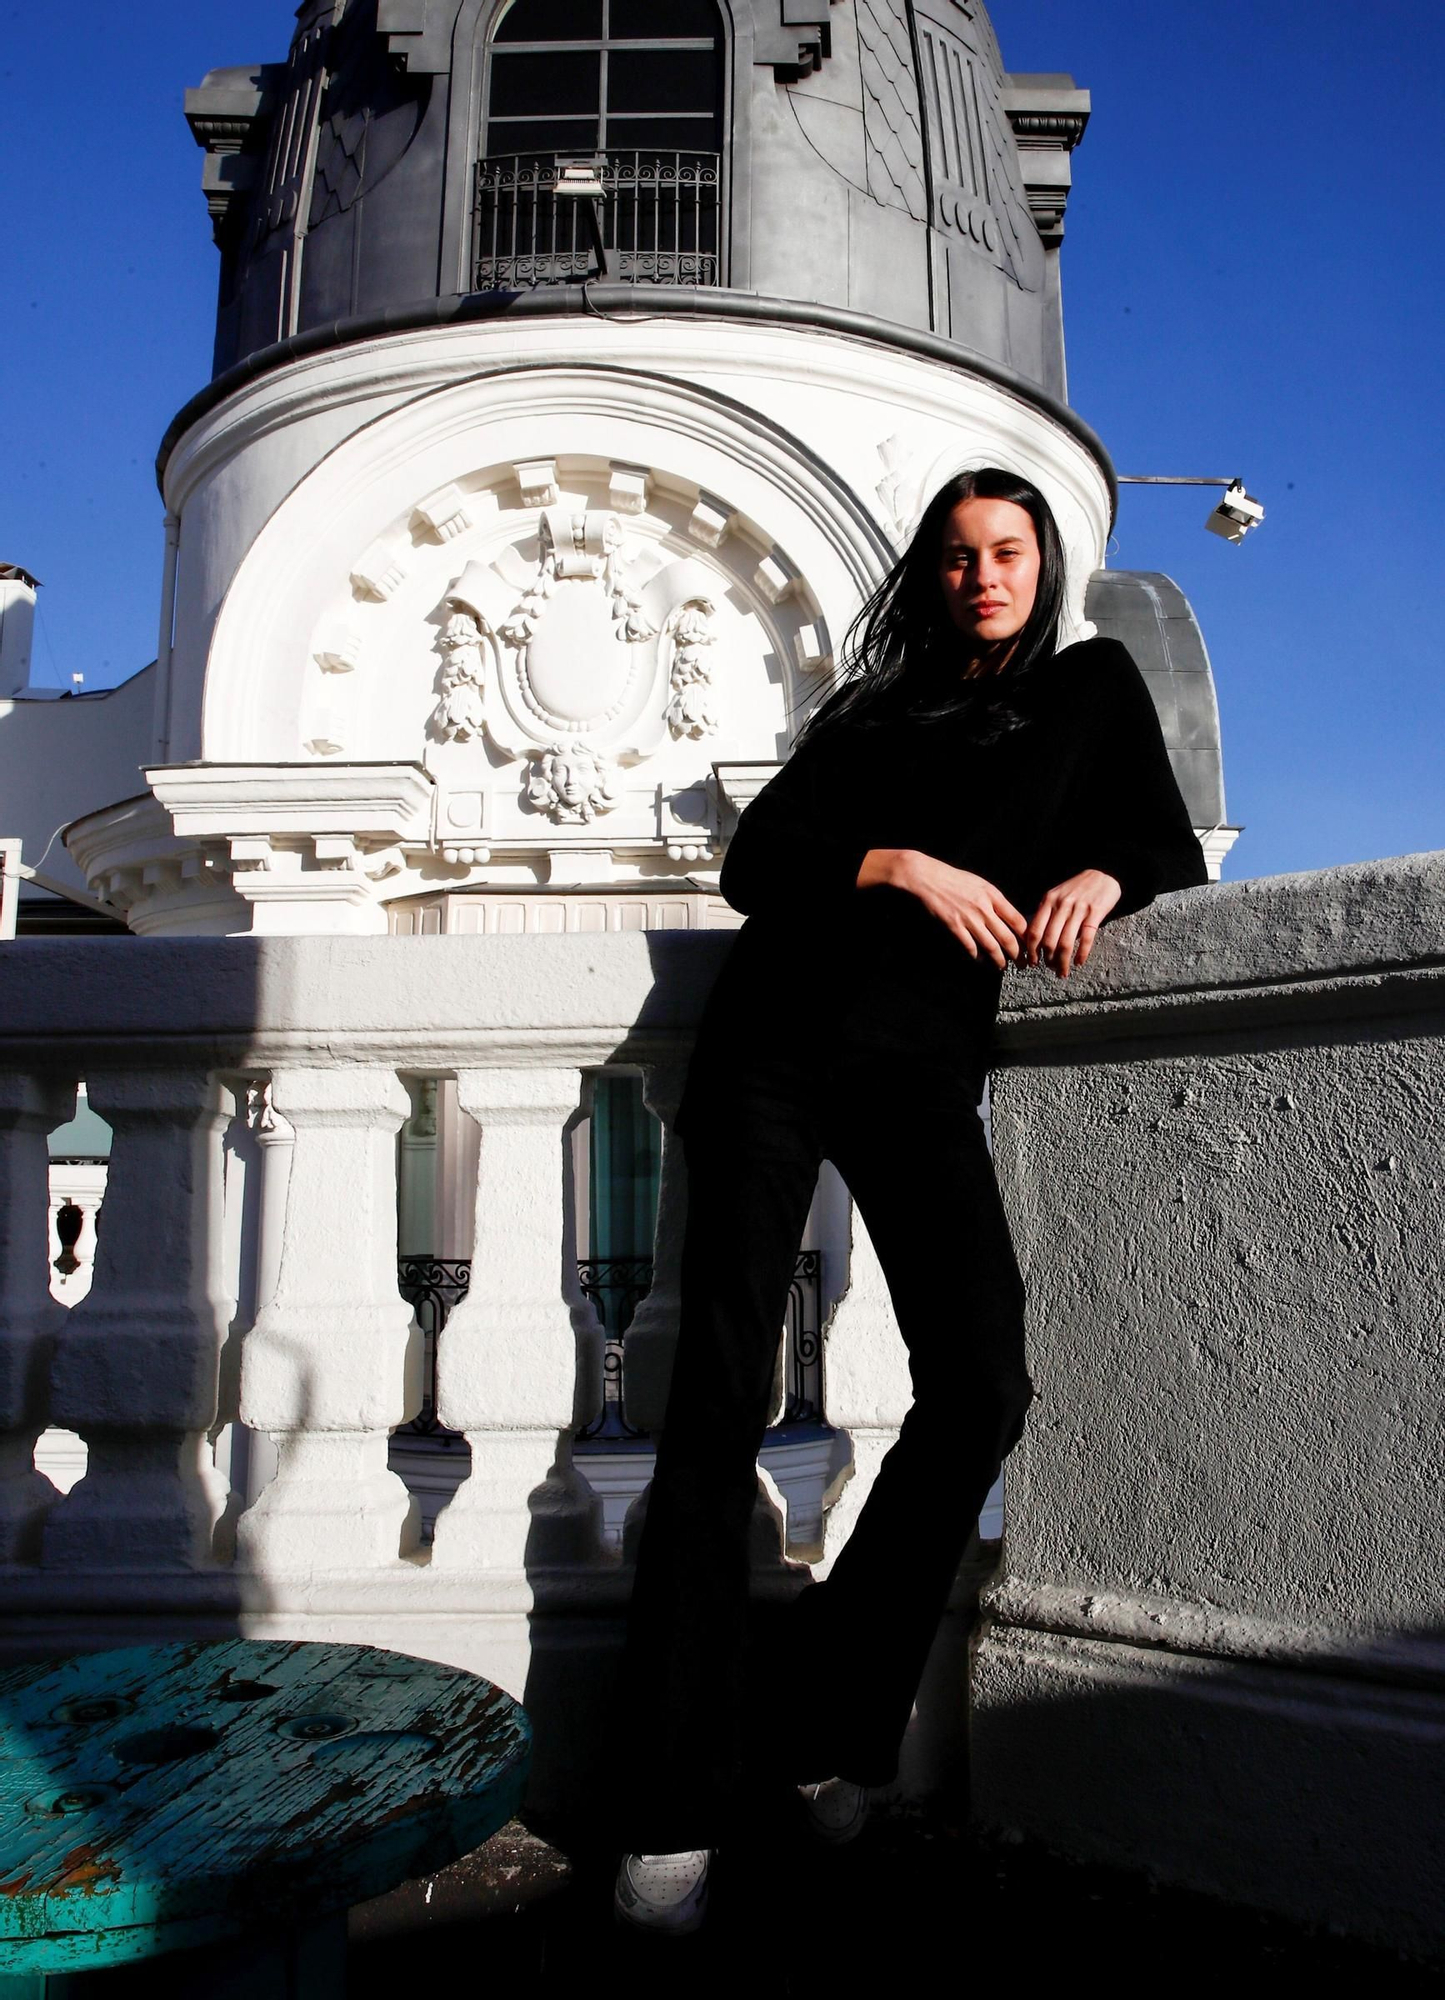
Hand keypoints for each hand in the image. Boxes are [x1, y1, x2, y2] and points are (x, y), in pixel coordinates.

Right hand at [857, 849, 1025, 969]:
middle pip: (1008, 937)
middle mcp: (984, 908)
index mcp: (994, 896)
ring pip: (991, 946)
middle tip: (1022, 964)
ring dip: (999, 960)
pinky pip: (970, 947)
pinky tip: (981, 960)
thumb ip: (996, 901)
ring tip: (1003, 966)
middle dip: (1018, 955)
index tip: (1029, 945)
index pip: (1018, 920)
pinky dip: (977, 957)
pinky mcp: (954, 926)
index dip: (1026, 936)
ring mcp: (969, 919)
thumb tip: (1010, 919)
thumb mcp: (981, 884)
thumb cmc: (956, 880)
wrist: (930, 878)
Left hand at [1023, 869, 1121, 977]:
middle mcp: (1061, 905)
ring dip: (1063, 961)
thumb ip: (1047, 914)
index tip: (1033, 962)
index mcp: (1048, 901)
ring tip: (1063, 971)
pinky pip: (1086, 938)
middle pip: (1049, 940)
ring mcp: (1078, 909)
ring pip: (1066, 943)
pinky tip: (1079, 962)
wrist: (1103, 872)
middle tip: (1050, 969)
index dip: (1032, 950)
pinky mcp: (1095, 913)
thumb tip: (1037, 940)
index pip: (1034, 931)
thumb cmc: (1078, 888)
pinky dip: (1081, 954)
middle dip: (1048, 959)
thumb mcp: (1057, 896)